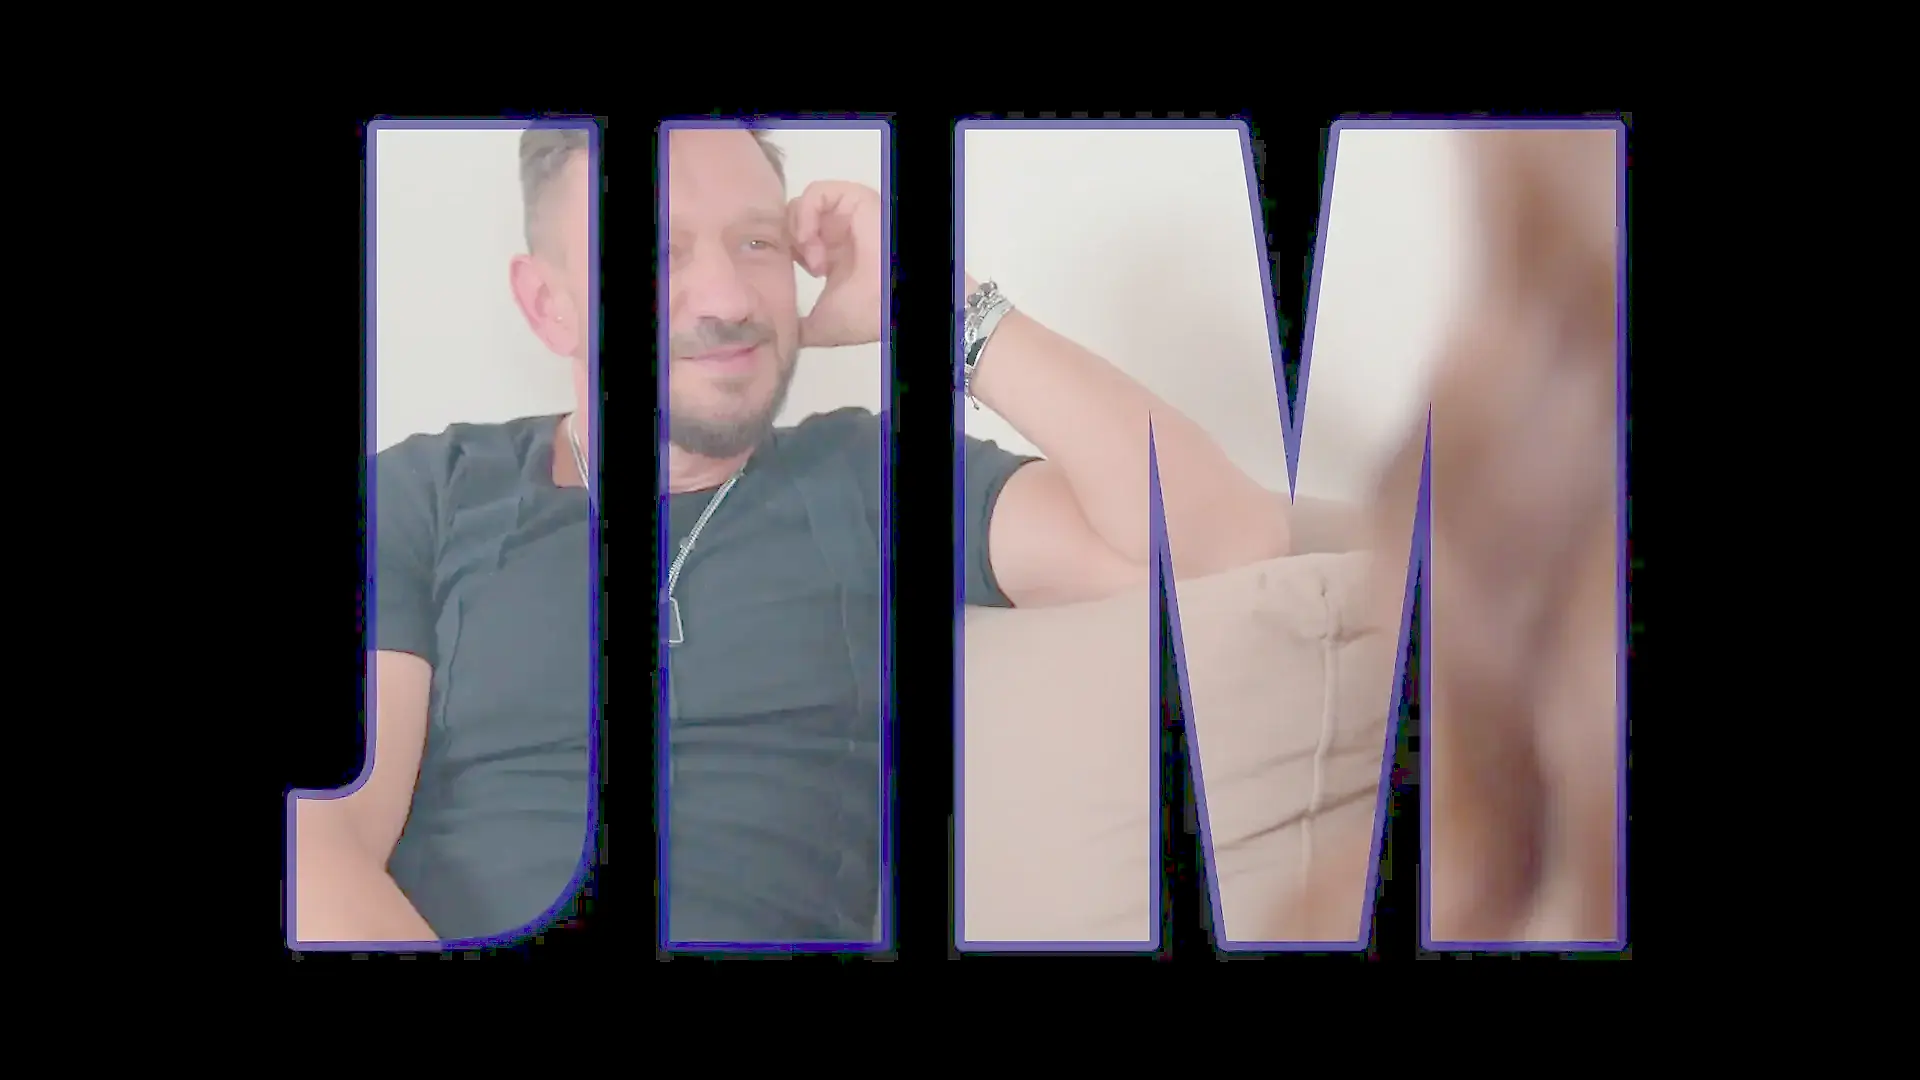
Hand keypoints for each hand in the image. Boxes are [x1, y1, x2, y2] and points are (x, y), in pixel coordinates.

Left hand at [789, 180, 883, 348]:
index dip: (784, 254)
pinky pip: (816, 192)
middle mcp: (840, 234)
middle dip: (788, 241)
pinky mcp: (854, 199)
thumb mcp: (823, 327)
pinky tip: (809, 238)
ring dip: (798, 231)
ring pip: (802, 205)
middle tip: (802, 266)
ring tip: (811, 257)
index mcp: (834, 258)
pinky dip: (806, 213)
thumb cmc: (868, 313)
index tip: (787, 276)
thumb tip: (784, 337)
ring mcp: (847, 216)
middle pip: (794, 220)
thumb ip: (801, 329)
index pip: (795, 242)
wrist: (891, 302)